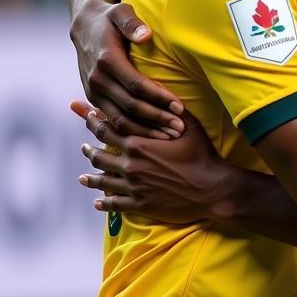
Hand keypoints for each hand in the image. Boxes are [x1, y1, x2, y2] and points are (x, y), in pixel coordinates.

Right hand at [70, 0, 183, 136]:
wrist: (84, 25)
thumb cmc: (110, 18)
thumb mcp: (121, 12)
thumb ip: (132, 23)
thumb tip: (146, 35)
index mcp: (106, 59)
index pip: (136, 85)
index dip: (159, 98)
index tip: (180, 106)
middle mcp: (96, 79)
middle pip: (130, 107)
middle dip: (157, 119)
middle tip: (180, 127)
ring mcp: (93, 91)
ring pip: (120, 119)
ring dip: (146, 131)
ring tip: (170, 135)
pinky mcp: (93, 98)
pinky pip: (113, 120)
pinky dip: (132, 131)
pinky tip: (152, 135)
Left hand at [72, 100, 229, 223]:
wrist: (212, 189)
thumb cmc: (203, 155)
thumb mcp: (190, 126)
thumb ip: (172, 109)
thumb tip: (161, 91)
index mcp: (139, 145)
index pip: (108, 130)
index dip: (95, 122)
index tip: (88, 117)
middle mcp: (131, 165)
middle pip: (99, 156)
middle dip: (88, 150)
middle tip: (84, 148)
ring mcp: (133, 187)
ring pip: (102, 181)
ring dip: (91, 178)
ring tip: (83, 177)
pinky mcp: (140, 205)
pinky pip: (114, 204)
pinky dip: (103, 202)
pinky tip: (98, 202)